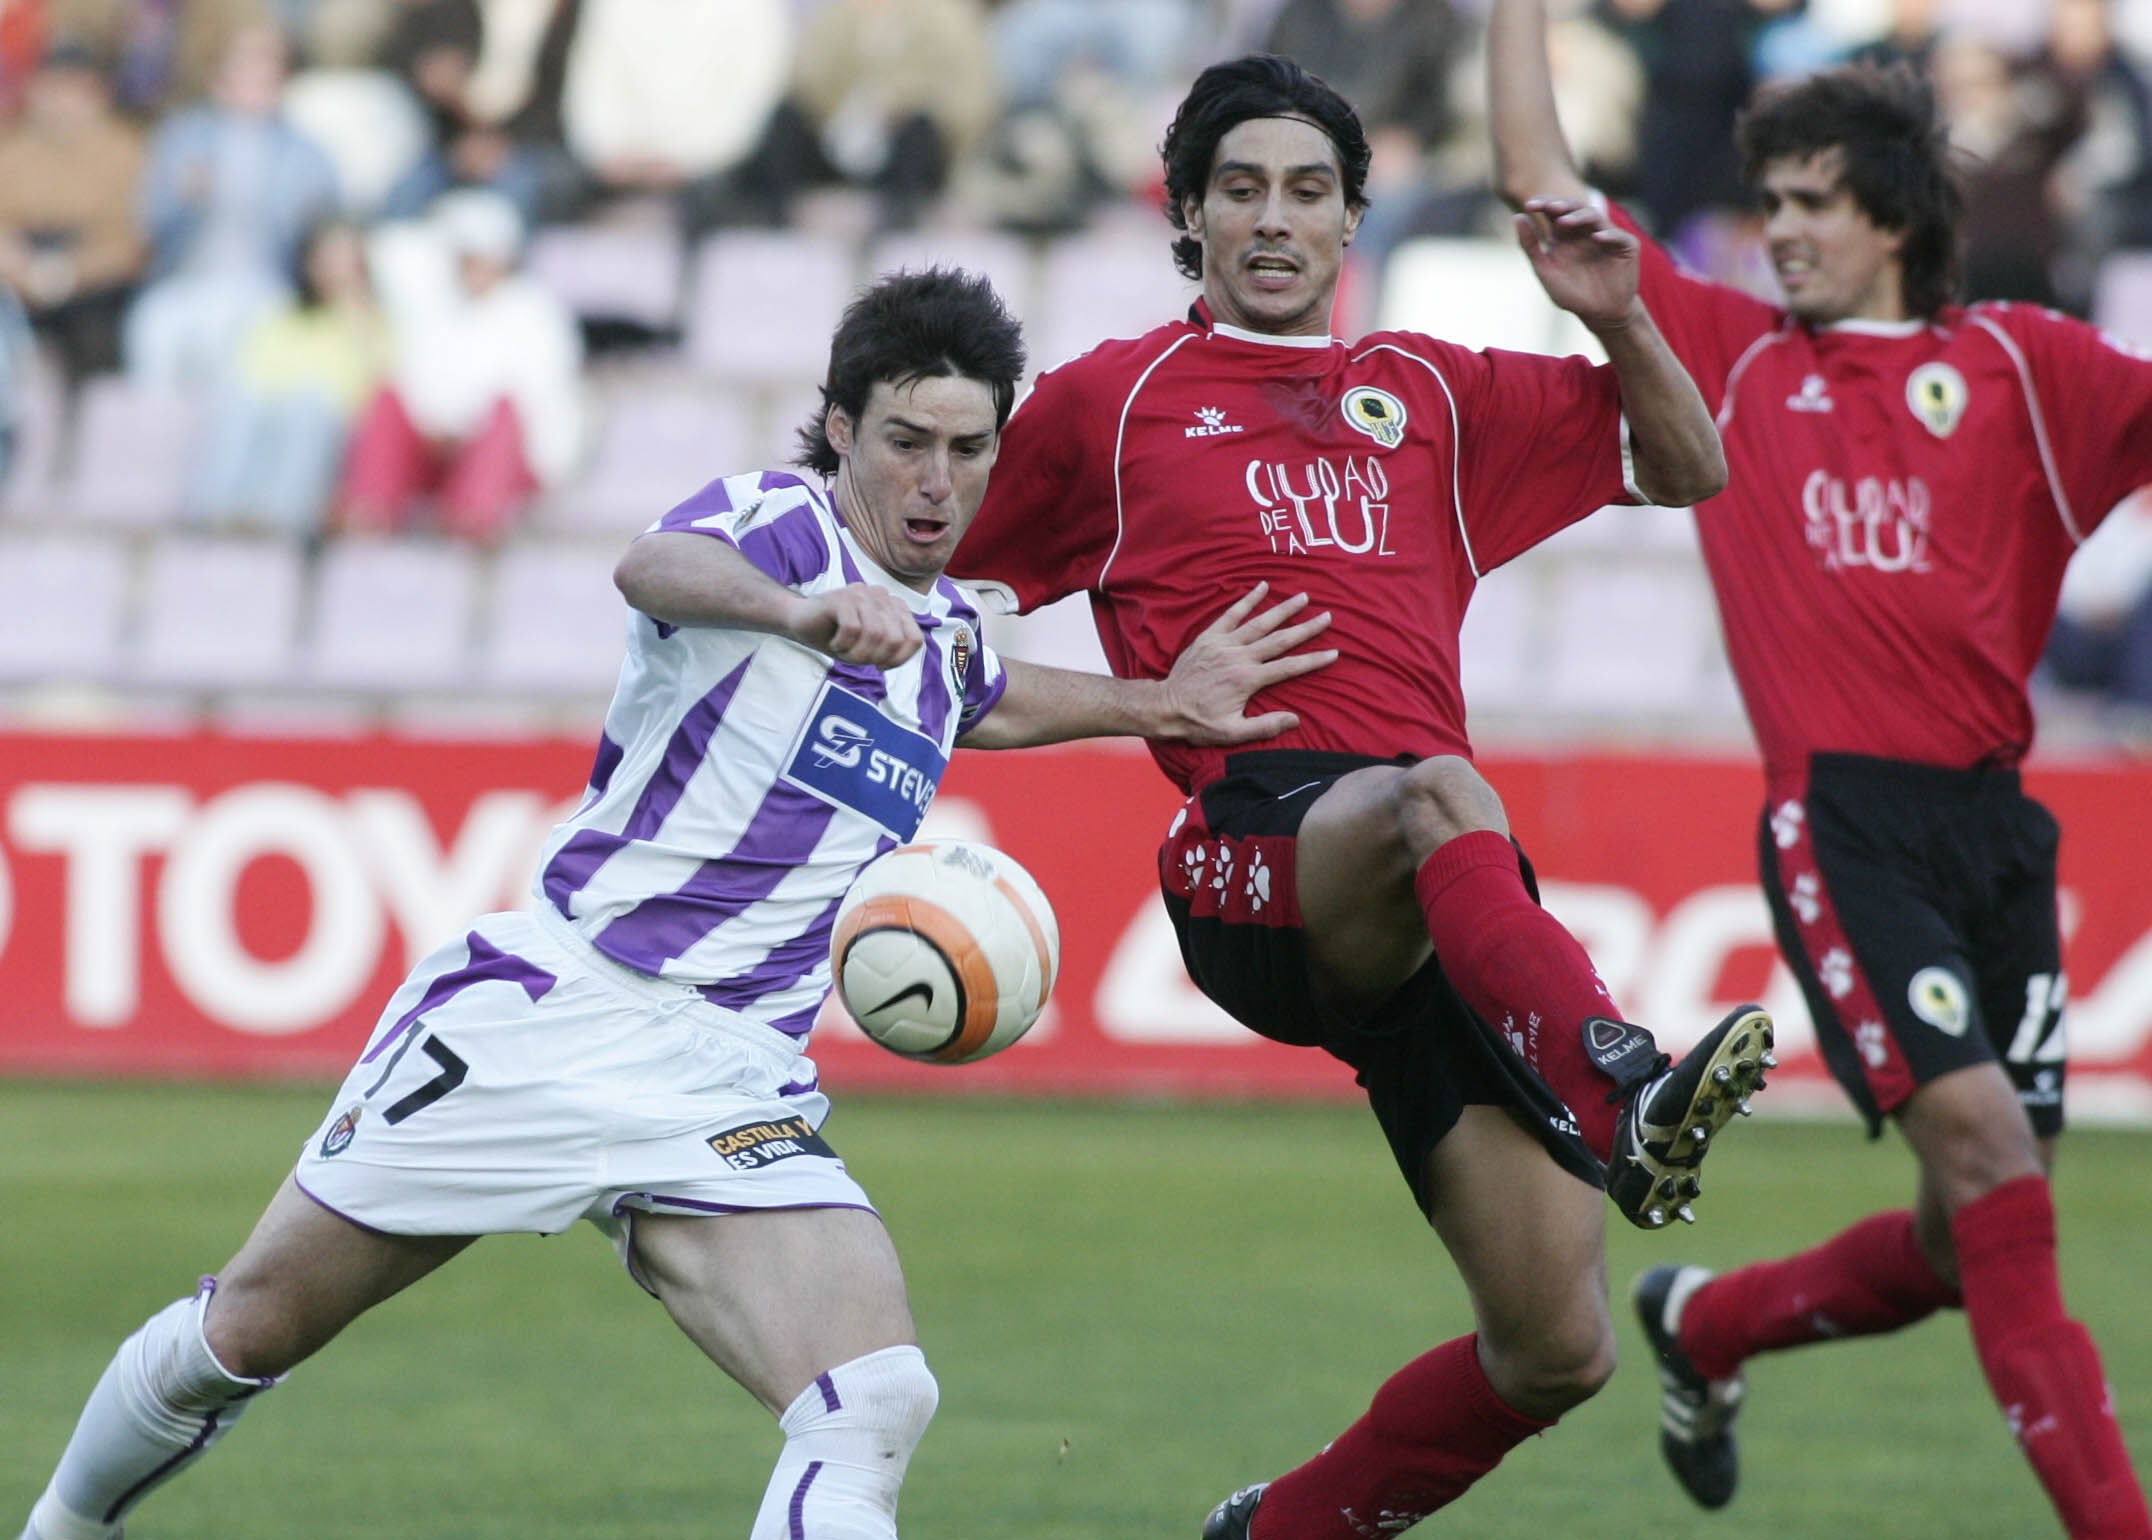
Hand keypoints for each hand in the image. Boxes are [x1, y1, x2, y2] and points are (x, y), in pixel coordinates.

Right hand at [790, 583, 922, 666]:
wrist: (801, 622)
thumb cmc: (839, 637)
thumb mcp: (871, 648)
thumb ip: (893, 647)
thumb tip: (901, 654)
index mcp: (895, 607)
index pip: (914, 639)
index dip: (898, 660)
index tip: (879, 665)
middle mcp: (882, 595)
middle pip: (894, 640)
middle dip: (873, 658)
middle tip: (854, 658)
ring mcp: (862, 593)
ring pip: (875, 634)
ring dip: (856, 653)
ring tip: (843, 651)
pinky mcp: (842, 596)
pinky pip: (852, 629)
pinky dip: (842, 645)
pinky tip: (834, 643)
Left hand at [1160, 582, 1336, 744]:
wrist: (1165, 707)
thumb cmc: (1199, 722)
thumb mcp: (1232, 732)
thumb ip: (1264, 726)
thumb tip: (1295, 719)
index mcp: (1248, 680)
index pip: (1289, 667)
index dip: (1313, 660)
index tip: (1334, 652)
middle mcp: (1239, 657)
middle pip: (1279, 639)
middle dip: (1305, 628)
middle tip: (1327, 616)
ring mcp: (1224, 644)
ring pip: (1259, 622)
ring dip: (1282, 609)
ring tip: (1303, 597)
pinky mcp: (1209, 637)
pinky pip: (1231, 614)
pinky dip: (1247, 599)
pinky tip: (1262, 586)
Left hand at [1513, 196, 1642, 332]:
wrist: (1599, 314)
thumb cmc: (1571, 293)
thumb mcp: (1545, 270)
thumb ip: (1530, 246)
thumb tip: (1517, 216)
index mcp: (1565, 234)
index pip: (1554, 211)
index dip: (1544, 204)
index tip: (1530, 205)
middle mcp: (1585, 231)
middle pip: (1575, 208)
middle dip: (1562, 205)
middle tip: (1550, 206)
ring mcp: (1607, 236)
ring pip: (1595, 217)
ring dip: (1580, 217)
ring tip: (1564, 221)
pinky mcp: (1626, 246)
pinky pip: (1618, 237)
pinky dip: (1608, 236)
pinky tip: (1596, 237)